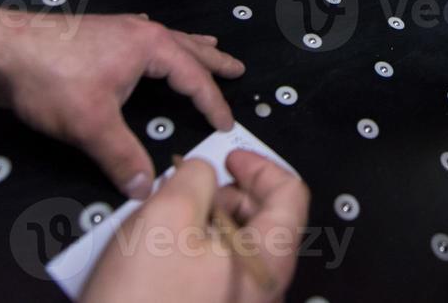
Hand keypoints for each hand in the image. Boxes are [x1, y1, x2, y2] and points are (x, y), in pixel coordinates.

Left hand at [0, 2, 244, 195]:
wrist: (1, 49)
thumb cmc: (51, 78)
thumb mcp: (91, 124)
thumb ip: (121, 156)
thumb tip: (145, 188)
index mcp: (149, 46)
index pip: (193, 78)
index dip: (212, 103)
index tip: (226, 125)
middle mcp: (138, 32)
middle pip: (186, 47)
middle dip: (212, 61)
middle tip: (237, 67)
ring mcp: (116, 30)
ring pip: (164, 38)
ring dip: (188, 47)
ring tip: (207, 48)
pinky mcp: (95, 35)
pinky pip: (140, 35)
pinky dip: (156, 41)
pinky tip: (146, 39)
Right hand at [81, 150, 308, 302]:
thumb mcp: (166, 218)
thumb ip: (194, 179)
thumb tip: (201, 171)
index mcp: (267, 261)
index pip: (290, 194)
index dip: (260, 166)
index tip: (232, 159)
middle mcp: (261, 289)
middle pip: (263, 221)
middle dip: (227, 195)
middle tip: (192, 188)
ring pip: (233, 249)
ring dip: (204, 223)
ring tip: (165, 223)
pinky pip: (213, 275)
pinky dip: (192, 253)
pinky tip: (157, 256)